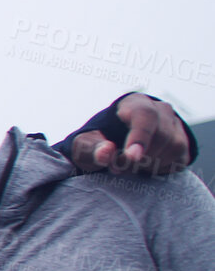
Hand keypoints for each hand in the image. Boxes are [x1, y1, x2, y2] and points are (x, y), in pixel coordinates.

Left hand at [71, 93, 191, 174]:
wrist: (114, 146)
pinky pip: (179, 158)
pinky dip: (161, 167)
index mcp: (134, 103)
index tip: (131, 156)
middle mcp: (159, 109)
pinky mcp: (183, 142)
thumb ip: (91, 148)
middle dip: (139, 157)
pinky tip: (146, 164)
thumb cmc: (97, 141)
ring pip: (172, 147)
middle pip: (160, 135)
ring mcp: (175, 125)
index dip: (140, 137)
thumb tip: (106, 153)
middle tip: (118, 167)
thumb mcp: (86, 144)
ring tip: (130, 163)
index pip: (144, 115)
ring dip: (149, 163)